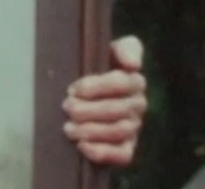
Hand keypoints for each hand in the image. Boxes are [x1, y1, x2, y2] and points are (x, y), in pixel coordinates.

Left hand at [62, 35, 146, 166]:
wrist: (90, 94)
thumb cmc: (96, 68)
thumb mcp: (108, 51)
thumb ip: (125, 49)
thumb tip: (132, 64)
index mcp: (134, 80)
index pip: (121, 83)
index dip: (96, 86)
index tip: (73, 89)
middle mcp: (138, 105)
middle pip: (117, 109)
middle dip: (89, 109)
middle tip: (66, 107)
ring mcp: (134, 127)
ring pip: (119, 131)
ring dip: (91, 130)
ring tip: (68, 128)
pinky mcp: (127, 148)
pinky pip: (123, 155)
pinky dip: (103, 153)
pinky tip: (83, 146)